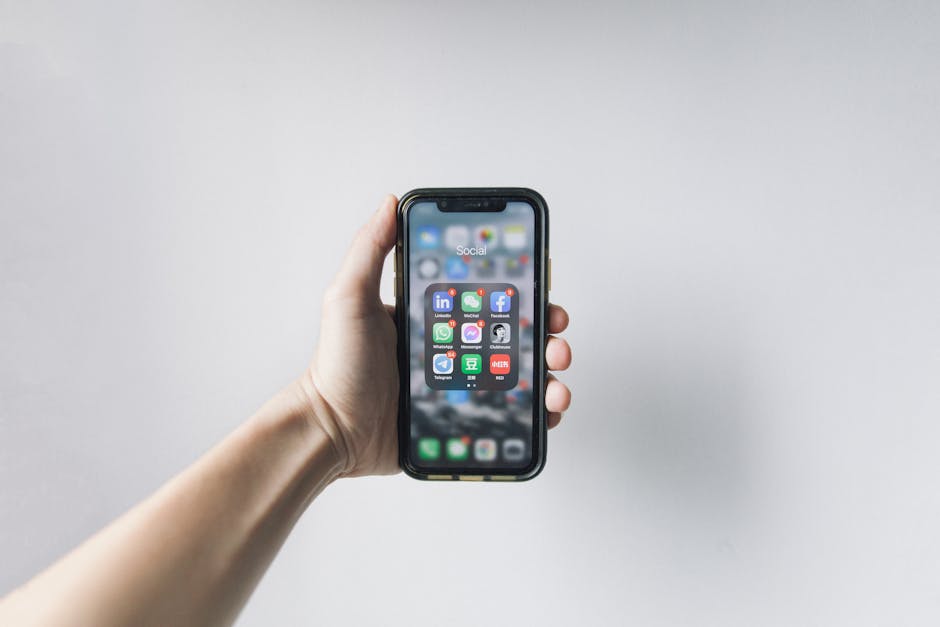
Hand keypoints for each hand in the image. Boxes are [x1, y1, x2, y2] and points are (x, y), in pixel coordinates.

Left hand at [298, 195, 571, 477]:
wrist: (332, 430)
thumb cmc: (337, 366)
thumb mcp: (349, 298)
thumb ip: (369, 250)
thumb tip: (390, 203)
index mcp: (434, 316)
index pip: (489, 297)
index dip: (522, 292)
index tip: (543, 291)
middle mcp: (453, 348)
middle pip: (515, 335)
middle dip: (547, 334)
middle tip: (556, 339)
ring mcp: (460, 385)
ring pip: (521, 375)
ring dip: (550, 375)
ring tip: (556, 384)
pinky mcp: (462, 418)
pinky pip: (510, 414)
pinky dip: (537, 413)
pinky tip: (547, 411)